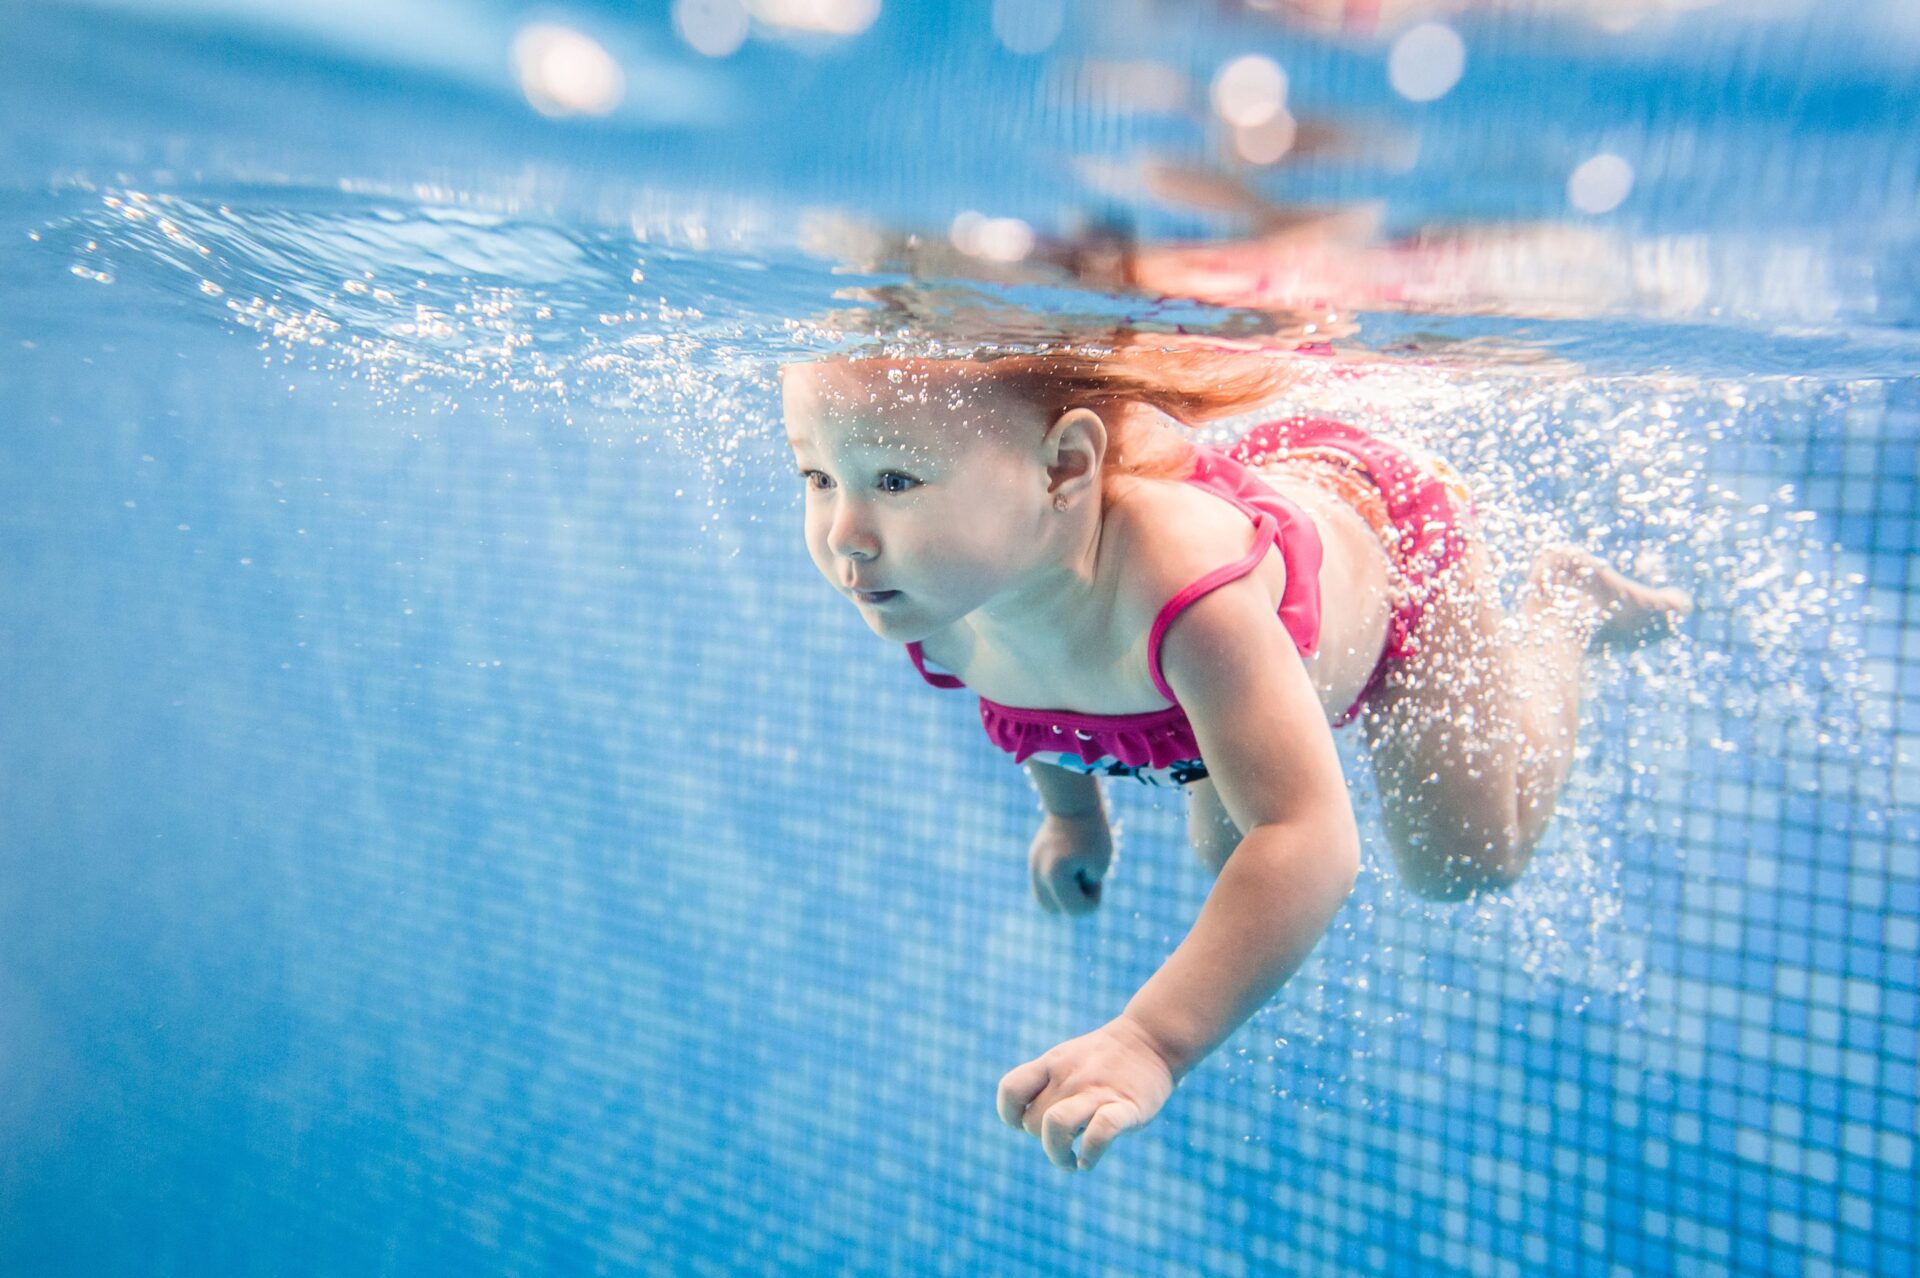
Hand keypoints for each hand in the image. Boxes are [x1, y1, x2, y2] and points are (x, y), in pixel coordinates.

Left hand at [995, 1016, 1175, 1172]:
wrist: (1152, 1040)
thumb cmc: (1105, 1058)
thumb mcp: (1067, 1059)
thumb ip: (1045, 1085)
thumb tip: (1023, 1122)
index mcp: (1052, 1064)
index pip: (1011, 1090)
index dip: (1010, 1115)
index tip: (1024, 1124)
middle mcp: (1070, 1076)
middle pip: (1033, 1122)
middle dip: (1043, 1141)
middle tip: (1065, 1142)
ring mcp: (1097, 1091)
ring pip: (1056, 1125)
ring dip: (1057, 1155)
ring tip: (1070, 1163)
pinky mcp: (1126, 1107)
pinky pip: (1099, 1133)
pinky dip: (1089, 1154)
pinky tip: (1088, 1161)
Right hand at [1028, 811, 1111, 915]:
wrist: (1075, 802)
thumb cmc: (1092, 834)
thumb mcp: (1099, 867)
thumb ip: (1081, 894)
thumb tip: (1061, 902)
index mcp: (1055, 875)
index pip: (1076, 910)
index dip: (1093, 898)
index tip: (1094, 875)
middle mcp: (1038, 873)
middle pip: (1054, 909)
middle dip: (1073, 899)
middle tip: (1084, 875)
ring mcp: (1032, 866)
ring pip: (1044, 900)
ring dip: (1062, 893)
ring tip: (1075, 871)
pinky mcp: (1032, 859)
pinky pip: (1042, 883)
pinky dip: (1056, 881)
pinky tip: (1069, 862)